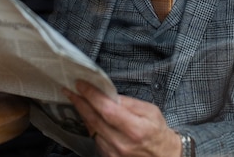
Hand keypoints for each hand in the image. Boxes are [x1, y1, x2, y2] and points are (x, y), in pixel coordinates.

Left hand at [64, 80, 181, 156]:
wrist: (164, 156)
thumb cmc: (157, 131)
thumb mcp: (150, 111)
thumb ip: (129, 103)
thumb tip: (109, 95)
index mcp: (135, 129)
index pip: (107, 109)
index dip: (92, 96)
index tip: (81, 84)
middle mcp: (122, 143)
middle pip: (94, 119)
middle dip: (80, 102)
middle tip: (69, 90)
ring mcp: (114, 153)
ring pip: (91, 129)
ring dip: (83, 113)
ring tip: (76, 99)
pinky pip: (94, 138)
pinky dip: (90, 125)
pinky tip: (88, 115)